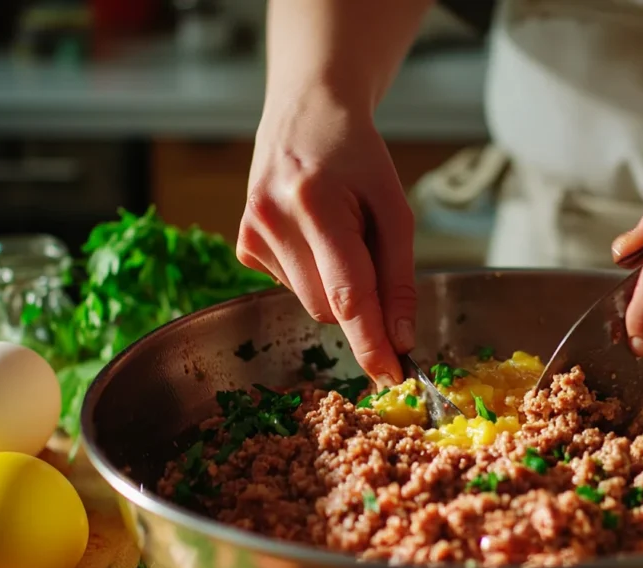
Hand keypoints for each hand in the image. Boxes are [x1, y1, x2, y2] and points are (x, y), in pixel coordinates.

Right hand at [236, 84, 414, 384]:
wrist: (306, 115)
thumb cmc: (358, 158)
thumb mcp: (394, 208)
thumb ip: (399, 276)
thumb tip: (400, 337)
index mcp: (316, 204)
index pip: (348, 295)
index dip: (371, 342)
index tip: (392, 376)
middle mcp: (273, 220)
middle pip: (328, 308)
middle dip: (360, 305)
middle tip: (374, 261)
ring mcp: (250, 233)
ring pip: (310, 303)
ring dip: (335, 287)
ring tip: (338, 234)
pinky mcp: (242, 245)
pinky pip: (291, 287)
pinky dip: (313, 275)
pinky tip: (313, 236)